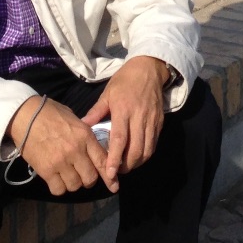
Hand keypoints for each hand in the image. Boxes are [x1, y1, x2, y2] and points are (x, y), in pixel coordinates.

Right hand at [7, 95, 106, 195]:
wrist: (25, 115)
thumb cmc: (50, 113)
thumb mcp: (74, 119)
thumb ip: (85, 135)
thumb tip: (93, 149)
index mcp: (85, 136)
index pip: (103, 160)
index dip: (109, 176)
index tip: (113, 185)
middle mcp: (76, 151)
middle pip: (90, 178)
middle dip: (88, 179)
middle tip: (82, 175)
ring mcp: (61, 162)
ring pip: (75, 185)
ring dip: (73, 183)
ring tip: (68, 175)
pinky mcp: (46, 170)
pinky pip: (58, 189)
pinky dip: (59, 187)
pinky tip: (56, 179)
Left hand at [82, 56, 167, 191]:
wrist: (149, 69)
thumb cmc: (125, 81)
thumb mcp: (107, 93)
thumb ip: (96, 112)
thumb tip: (82, 126)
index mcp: (123, 110)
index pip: (120, 139)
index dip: (115, 158)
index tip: (110, 172)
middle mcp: (139, 118)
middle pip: (135, 150)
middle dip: (126, 166)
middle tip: (116, 172)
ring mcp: (151, 121)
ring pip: (146, 150)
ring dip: (136, 163)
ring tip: (125, 166)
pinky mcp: (160, 123)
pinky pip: (153, 144)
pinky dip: (145, 154)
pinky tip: (136, 156)